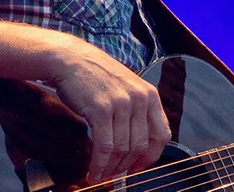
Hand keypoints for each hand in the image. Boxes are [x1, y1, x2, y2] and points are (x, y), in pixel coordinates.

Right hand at [49, 37, 170, 183]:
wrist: (71, 60)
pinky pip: (104, 147)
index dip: (151, 156)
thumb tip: (138, 146)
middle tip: (115, 174)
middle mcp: (140, 99)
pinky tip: (93, 171)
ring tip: (101, 174)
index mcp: (150, 94)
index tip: (138, 167)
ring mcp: (122, 104)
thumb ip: (137, 111)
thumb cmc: (96, 76)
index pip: (162, 135)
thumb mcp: (127, 88)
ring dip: (111, 168)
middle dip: (127, 165)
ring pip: (122, 149)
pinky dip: (99, 164)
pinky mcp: (101, 110)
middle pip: (141, 146)